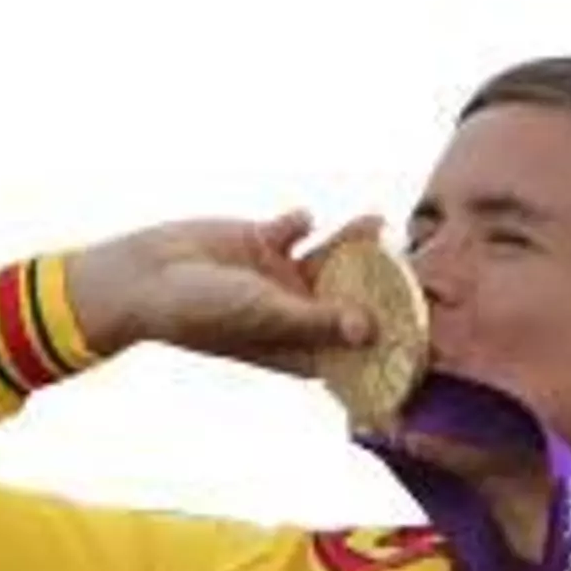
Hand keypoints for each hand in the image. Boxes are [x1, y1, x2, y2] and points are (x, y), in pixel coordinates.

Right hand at [68, 209, 385, 376]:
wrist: (145, 276)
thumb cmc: (201, 310)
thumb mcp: (265, 314)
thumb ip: (318, 319)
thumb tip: (371, 330)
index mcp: (297, 347)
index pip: (353, 351)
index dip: (387, 345)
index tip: (425, 333)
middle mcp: (294, 314)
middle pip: (351, 300)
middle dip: (381, 285)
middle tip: (414, 263)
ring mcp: (280, 279)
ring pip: (331, 260)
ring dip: (353, 242)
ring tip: (376, 221)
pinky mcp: (263, 244)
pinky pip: (296, 229)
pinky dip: (301, 222)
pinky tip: (298, 220)